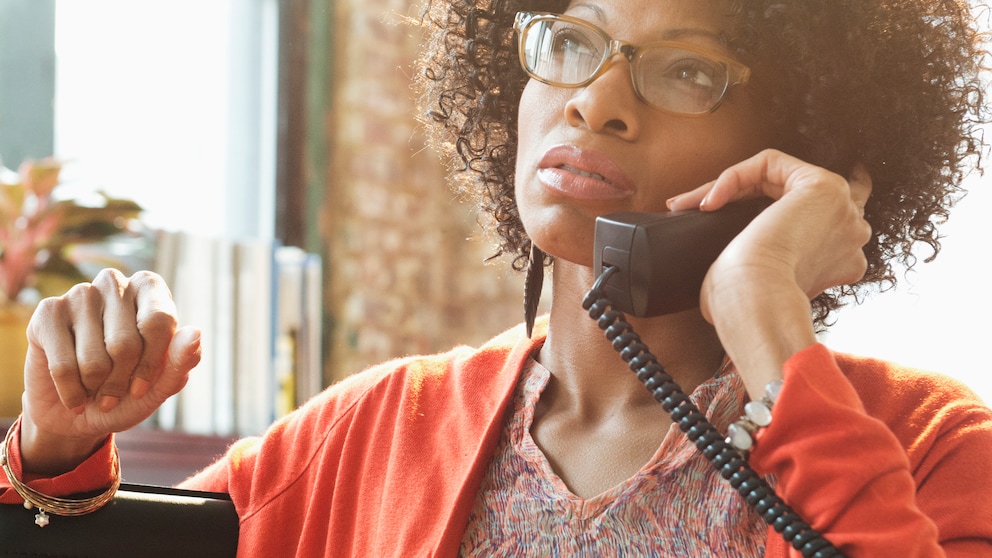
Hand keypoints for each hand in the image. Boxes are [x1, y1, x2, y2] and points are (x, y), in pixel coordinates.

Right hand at [18, 269, 200, 474]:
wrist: (78, 413)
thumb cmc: (127, 392)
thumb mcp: (161, 385)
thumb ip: (182, 361)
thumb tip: (196, 334)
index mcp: (151, 289)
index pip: (160, 322)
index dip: (152, 364)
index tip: (143, 387)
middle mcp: (115, 283)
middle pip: (126, 344)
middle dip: (121, 381)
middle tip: (114, 392)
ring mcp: (79, 293)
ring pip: (94, 359)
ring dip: (96, 387)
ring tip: (94, 387)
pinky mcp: (47, 312)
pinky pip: (64, 367)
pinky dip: (72, 393)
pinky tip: (73, 394)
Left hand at [668, 149, 871, 396]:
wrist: (757, 304)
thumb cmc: (749, 307)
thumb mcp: (764, 285)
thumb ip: (767, 265)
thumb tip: (735, 262)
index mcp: (841, 263)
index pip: (809, 223)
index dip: (766, 211)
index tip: (721, 216)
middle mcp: (850, 233)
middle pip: (794, 196)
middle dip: (742, 196)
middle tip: (703, 208)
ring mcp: (843, 208)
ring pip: (777, 178)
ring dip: (732, 185)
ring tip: (697, 204)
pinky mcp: (823, 186)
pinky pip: (770, 163)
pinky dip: (734, 177)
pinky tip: (709, 201)